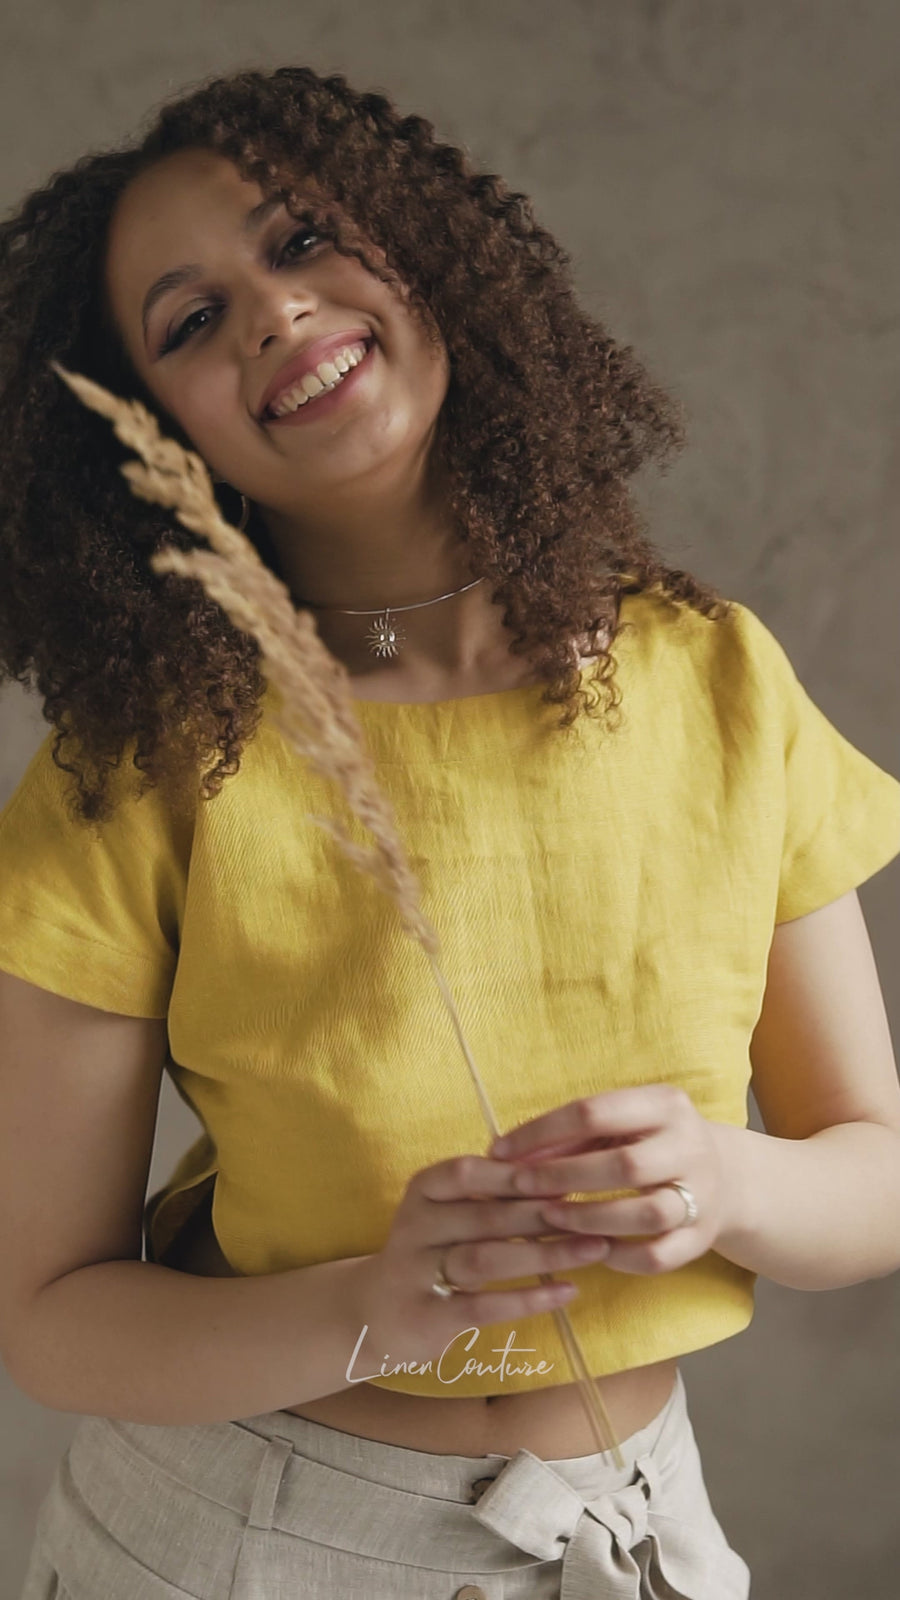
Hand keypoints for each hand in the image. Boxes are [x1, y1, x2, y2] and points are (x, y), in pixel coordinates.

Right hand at [348, 1150, 612, 1372]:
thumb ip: (495, 1192)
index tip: (571, 1174)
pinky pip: (483, 1306)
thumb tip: (566, 1166)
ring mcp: (416, 1272)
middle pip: (487, 1216)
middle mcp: (414, 1226)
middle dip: (547, 1214)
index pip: (469, 1172)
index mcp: (423, 1190)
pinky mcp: (427, 1317)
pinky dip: (528, 1298)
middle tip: (598, 1213)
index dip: (518, 1174)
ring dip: (546, 1254)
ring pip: (486, 1259)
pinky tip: (568, 1291)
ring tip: (595, 1249)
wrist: (377, 1312)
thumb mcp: (452, 1212)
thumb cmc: (435, 1251)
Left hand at [488, 1084, 740, 1276]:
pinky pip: (660, 1256)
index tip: (500, 1151)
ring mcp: (703, 1194)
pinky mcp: (703, 1237)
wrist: (726, 1176)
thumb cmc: (648, 1144)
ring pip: (648, 1213)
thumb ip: (568, 1137)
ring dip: (591, 1218)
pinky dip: (622, 1258)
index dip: (541, 1132)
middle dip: (564, 1176)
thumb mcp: (618, 1125)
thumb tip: (505, 1153)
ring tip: (551, 1218)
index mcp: (665, 1104)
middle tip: (520, 1187)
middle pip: (625, 1165)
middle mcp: (690, 1145)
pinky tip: (590, 1252)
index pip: (594, 1112)